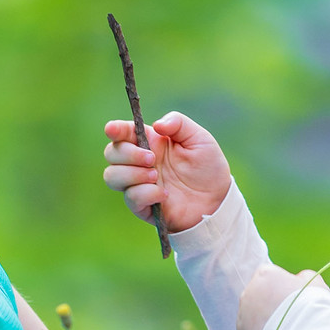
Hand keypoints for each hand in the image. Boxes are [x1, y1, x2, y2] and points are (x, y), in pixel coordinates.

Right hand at [103, 109, 231, 234]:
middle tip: (152, 159)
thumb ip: (178, 123)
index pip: (122, 132)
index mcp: (149, 142)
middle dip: (128, 154)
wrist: (218, 200)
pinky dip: (146, 193)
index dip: (114, 129)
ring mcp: (138, 184)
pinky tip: (165, 194)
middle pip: (111, 153)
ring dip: (132, 174)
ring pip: (111, 176)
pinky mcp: (143, 206)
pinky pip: (131, 198)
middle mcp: (139, 162)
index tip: (112, 130)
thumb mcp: (199, 138)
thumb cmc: (208, 167)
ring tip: (156, 176)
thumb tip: (156, 125)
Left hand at [238, 261, 311, 329]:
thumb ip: (302, 277)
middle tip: (291, 318)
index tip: (295, 300)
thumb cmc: (313, 307)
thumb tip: (299, 278)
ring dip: (266, 324)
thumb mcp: (314, 282)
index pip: (271, 277)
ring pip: (253, 319)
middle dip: (272, 306)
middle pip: (259, 298)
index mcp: (264, 275)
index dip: (283, 289)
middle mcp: (248, 293)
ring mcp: (243, 317)